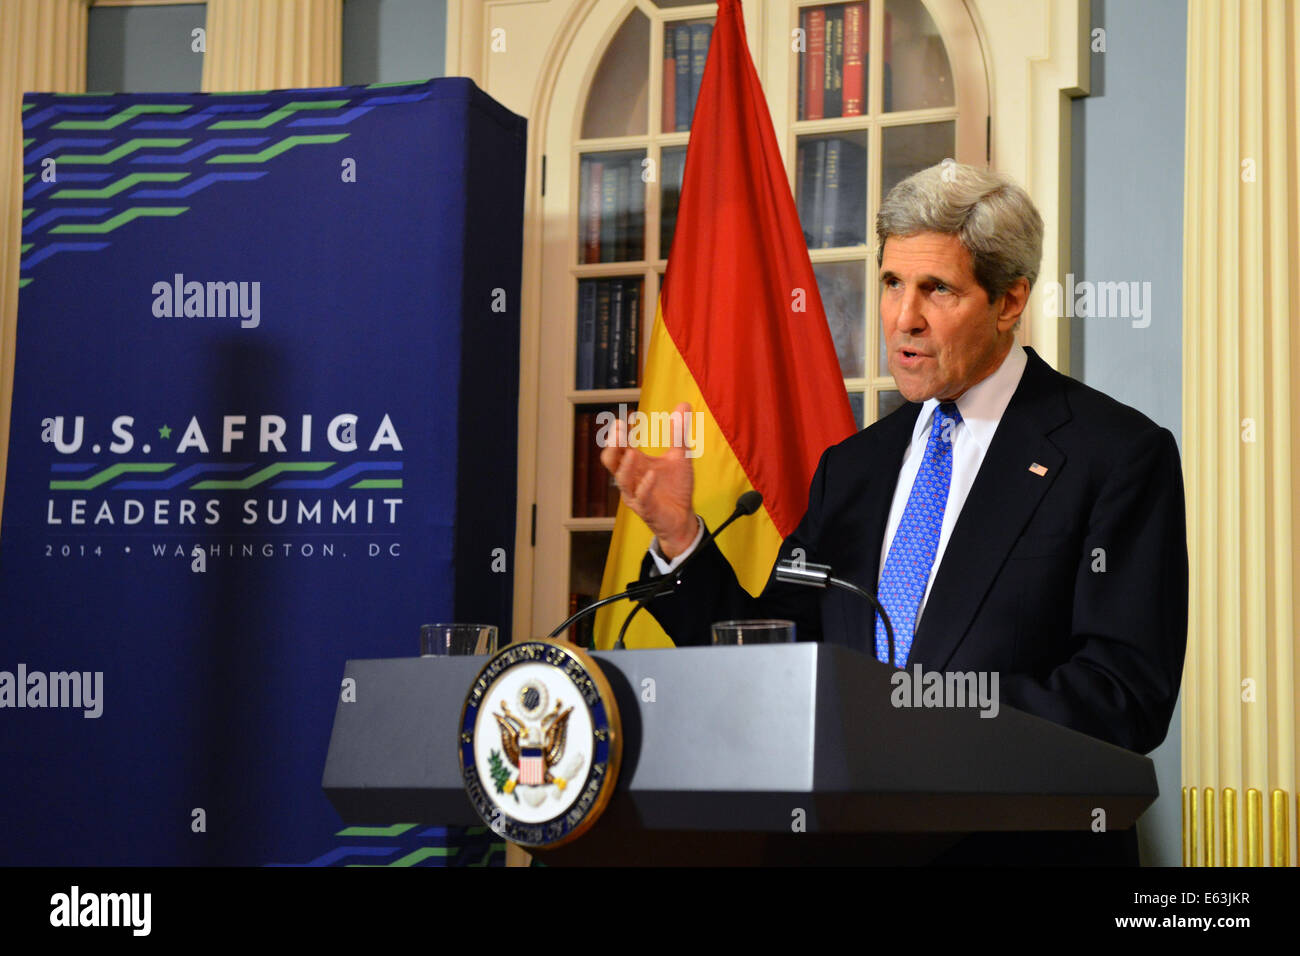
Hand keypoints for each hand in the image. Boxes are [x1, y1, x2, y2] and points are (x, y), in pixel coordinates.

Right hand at [599, 401, 696, 557]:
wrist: (683, 517)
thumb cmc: (676, 487)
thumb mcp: (680, 456)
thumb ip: (679, 432)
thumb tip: (683, 404)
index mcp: (635, 464)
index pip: (620, 445)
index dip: (620, 432)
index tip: (626, 417)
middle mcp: (630, 478)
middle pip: (611, 461)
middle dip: (613, 445)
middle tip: (619, 428)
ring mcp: (635, 494)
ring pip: (621, 480)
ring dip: (625, 466)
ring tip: (632, 452)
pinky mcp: (646, 509)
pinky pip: (640, 497)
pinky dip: (645, 486)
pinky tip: (652, 474)